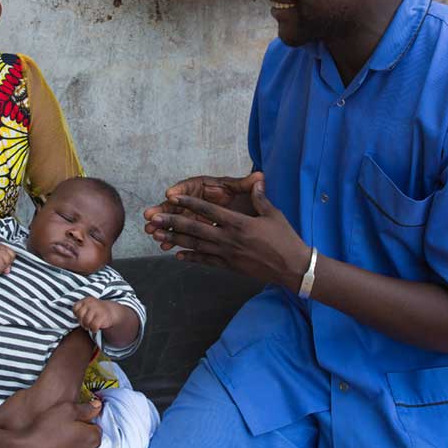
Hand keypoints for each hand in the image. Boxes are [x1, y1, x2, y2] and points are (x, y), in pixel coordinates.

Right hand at [0, 399, 102, 447]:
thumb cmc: (46, 431)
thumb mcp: (67, 409)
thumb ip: (86, 408)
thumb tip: (96, 406)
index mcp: (93, 438)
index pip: (96, 425)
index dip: (85, 419)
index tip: (75, 417)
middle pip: (89, 438)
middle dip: (80, 431)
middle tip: (65, 424)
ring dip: (73, 442)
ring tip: (57, 435)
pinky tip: (53, 445)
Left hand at [72, 297, 121, 332]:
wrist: (111, 312)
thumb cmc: (95, 311)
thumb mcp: (87, 307)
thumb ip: (80, 311)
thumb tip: (75, 319)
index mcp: (86, 300)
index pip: (75, 308)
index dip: (77, 315)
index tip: (83, 316)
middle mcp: (91, 303)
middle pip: (80, 316)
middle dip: (82, 322)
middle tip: (86, 323)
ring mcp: (97, 309)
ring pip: (86, 322)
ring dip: (88, 326)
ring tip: (91, 325)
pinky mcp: (102, 316)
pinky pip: (93, 326)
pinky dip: (94, 329)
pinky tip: (96, 328)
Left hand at [147, 179, 310, 288]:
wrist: (292, 267)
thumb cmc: (285, 238)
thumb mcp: (273, 214)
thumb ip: (260, 198)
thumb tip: (257, 179)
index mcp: (238, 223)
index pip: (208, 210)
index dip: (189, 203)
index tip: (173, 198)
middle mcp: (229, 238)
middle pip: (195, 228)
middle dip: (173, 222)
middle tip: (155, 218)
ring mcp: (228, 254)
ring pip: (196, 246)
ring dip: (176, 240)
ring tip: (158, 235)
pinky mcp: (230, 266)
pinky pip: (206, 261)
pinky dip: (191, 258)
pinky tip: (178, 255)